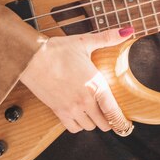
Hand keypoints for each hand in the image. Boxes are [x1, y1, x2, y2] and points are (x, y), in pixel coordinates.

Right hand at [19, 27, 133, 133]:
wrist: (31, 58)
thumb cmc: (58, 50)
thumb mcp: (85, 42)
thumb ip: (108, 38)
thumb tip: (127, 31)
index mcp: (96, 85)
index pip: (114, 112)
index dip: (121, 120)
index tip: (125, 121)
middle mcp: (86, 100)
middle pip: (104, 123)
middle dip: (108, 120)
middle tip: (108, 113)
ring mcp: (71, 108)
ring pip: (89, 127)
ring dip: (93, 121)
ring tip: (94, 112)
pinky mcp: (58, 111)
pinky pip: (73, 128)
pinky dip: (78, 124)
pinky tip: (79, 114)